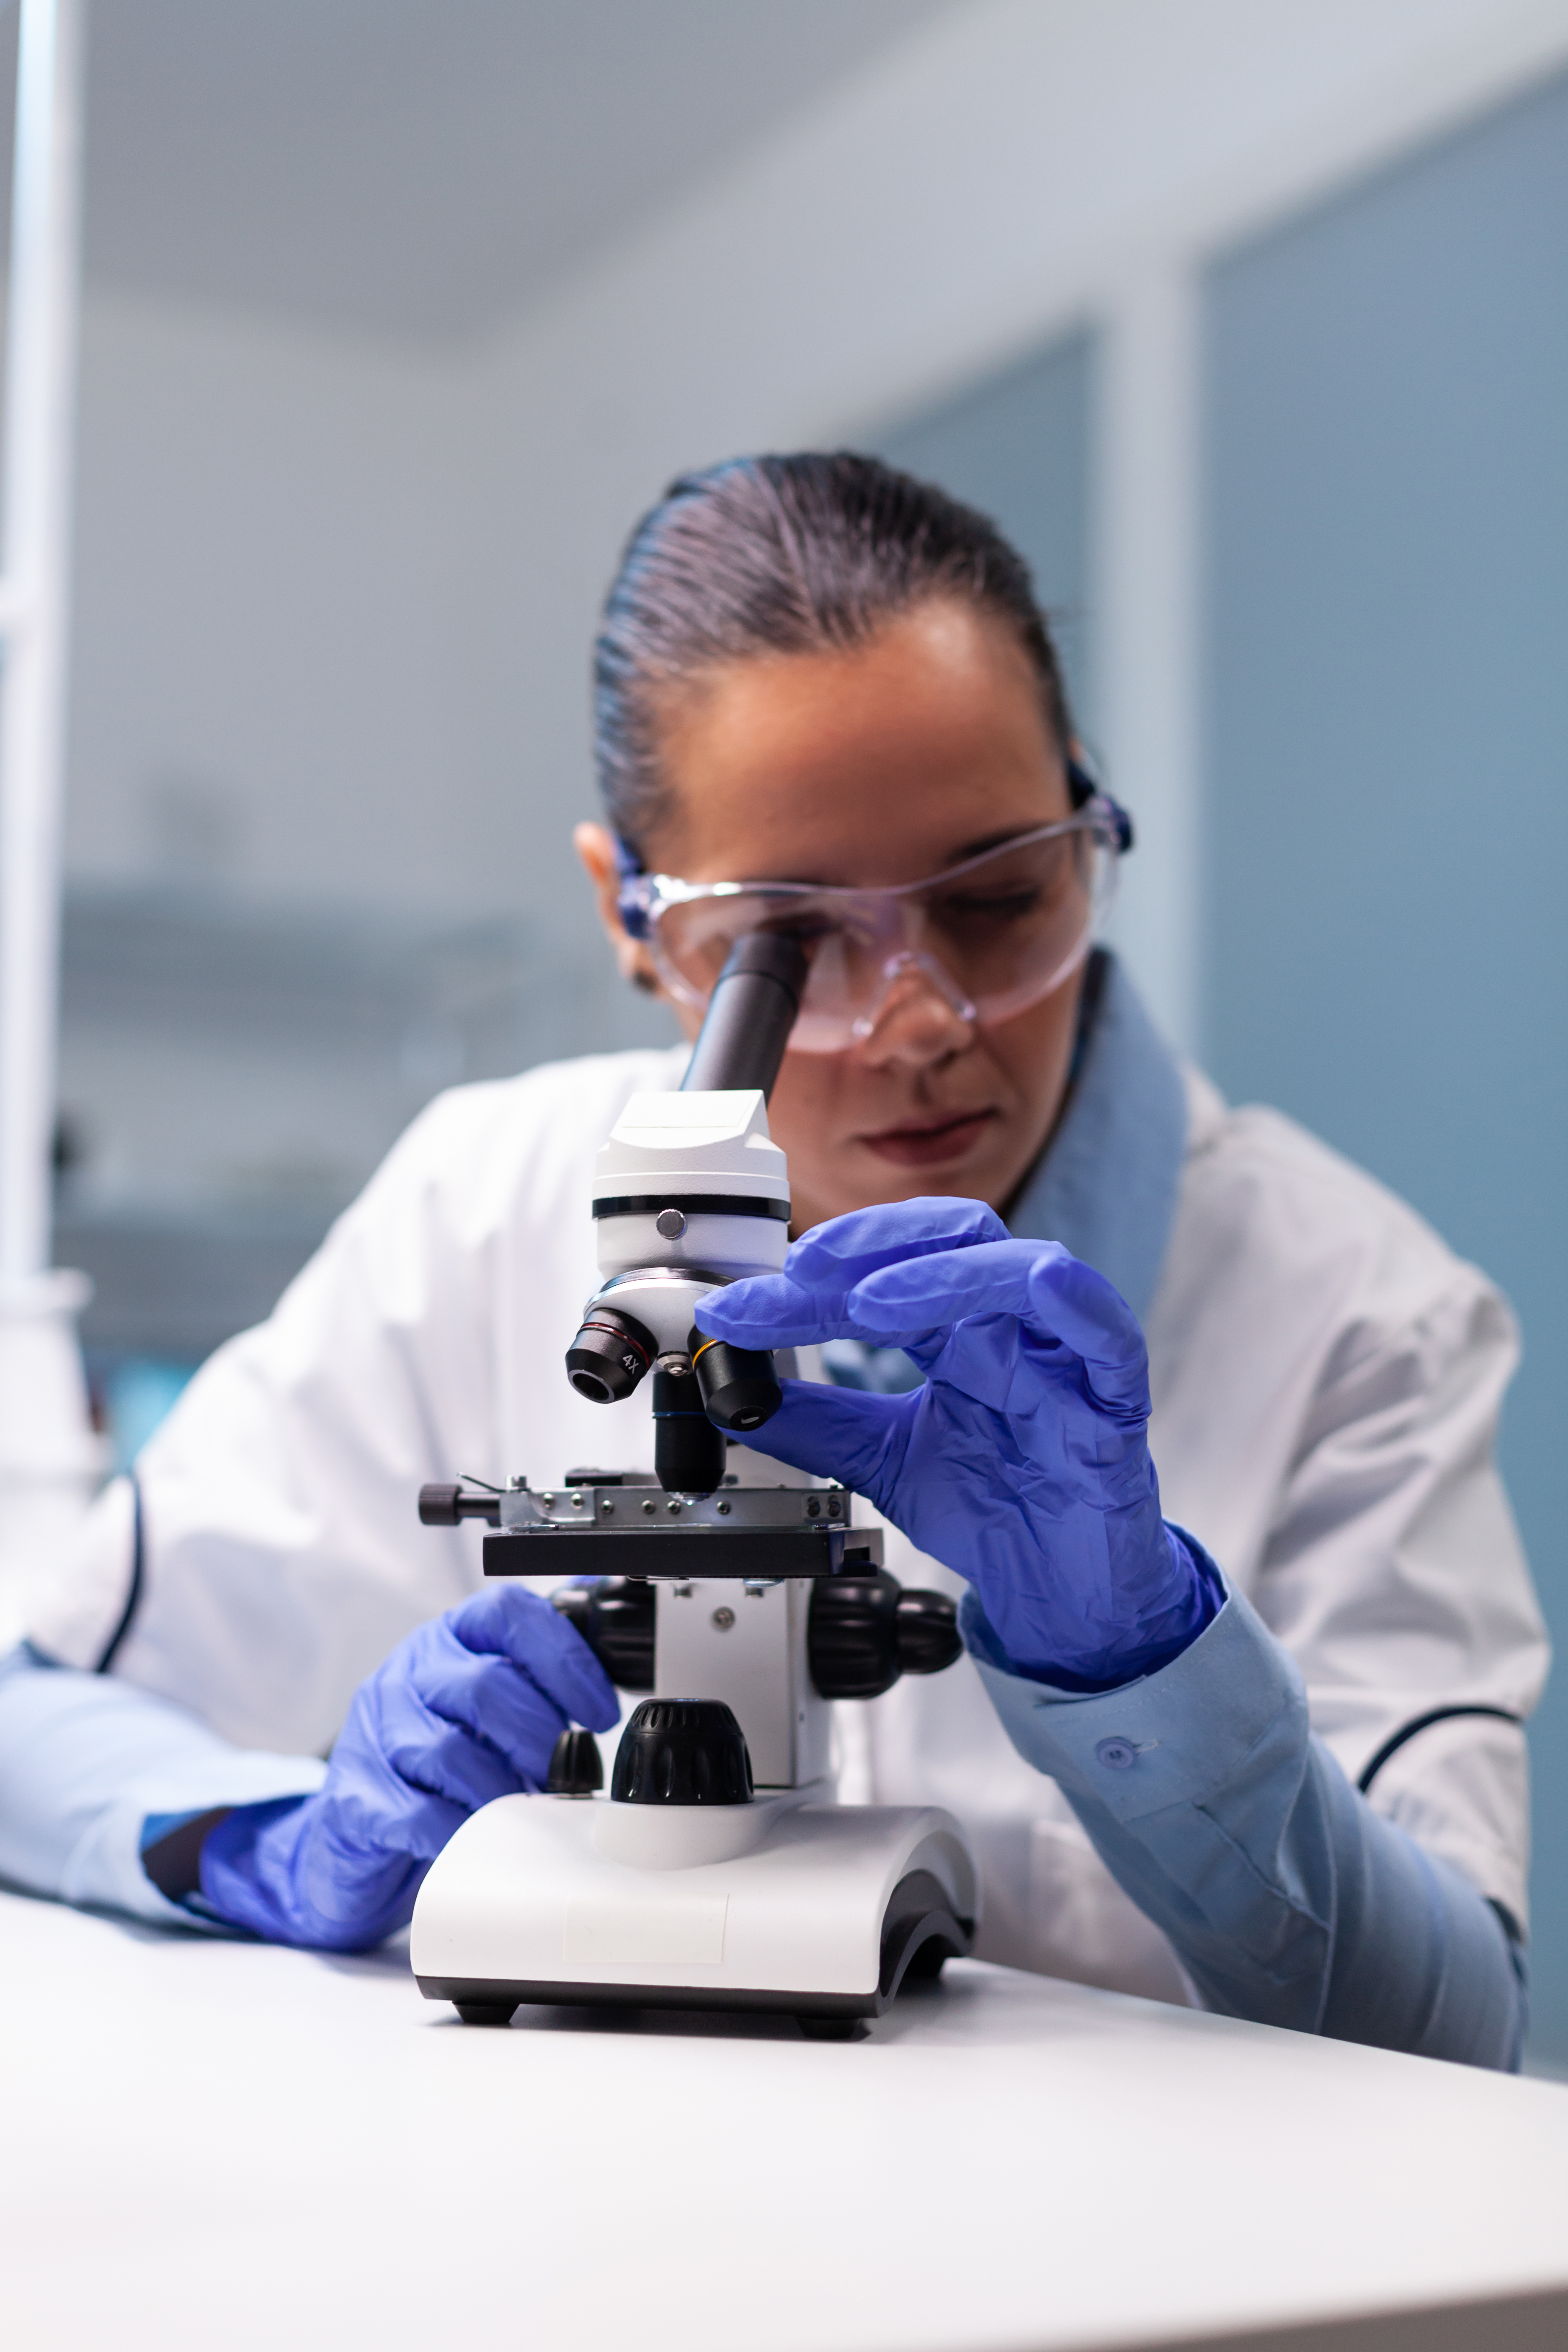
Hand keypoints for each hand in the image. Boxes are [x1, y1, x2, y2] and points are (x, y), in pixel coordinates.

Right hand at [199, 1586, 618, 1948]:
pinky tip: (478, 1832)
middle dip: (539, 1735)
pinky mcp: (357, 1795)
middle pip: (482, 1685)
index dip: (565, 1659)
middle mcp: (407, 1673)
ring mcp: (375, 1732)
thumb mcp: (489, 1703)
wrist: (358, 1827)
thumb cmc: (442, 1756)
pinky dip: (459, 1828)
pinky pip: (416, 1812)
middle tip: (564, 1771)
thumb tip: (613, 1659)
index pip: (509, 1615)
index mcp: (450, 1638)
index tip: (600, 1710)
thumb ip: (540, 1678)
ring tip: (524, 1804)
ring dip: (502, 1786)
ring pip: (448, 1750)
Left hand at [695, 1197, 1217, 1687]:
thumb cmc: (997, 1510)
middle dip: (872, 1244)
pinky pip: (1106, 1330)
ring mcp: (1065, 1358)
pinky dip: (1068, 1299)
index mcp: (959, 1331)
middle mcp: (1012, 1328)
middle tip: (800, 1271)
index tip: (736, 1310)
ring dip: (943, 1273)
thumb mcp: (882, 1459)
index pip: (885, 1274)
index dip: (808, 1284)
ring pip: (1022, 1270)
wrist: (1061, 1593)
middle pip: (953, 1241)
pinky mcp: (1115, 1400)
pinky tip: (1021, 1290)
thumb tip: (736, 1395)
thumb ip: (814, 1424)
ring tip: (869, 1301)